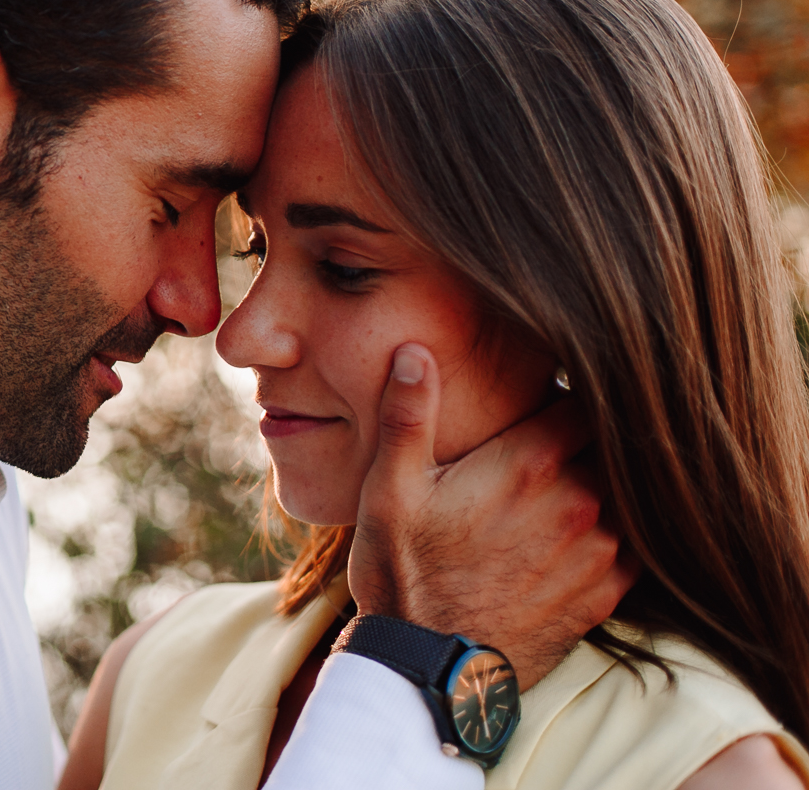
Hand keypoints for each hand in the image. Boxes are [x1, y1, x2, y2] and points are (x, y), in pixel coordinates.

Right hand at [346, 343, 636, 687]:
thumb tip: (415, 352)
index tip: (553, 390)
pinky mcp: (606, 593)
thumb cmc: (404, 573)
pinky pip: (635, 546)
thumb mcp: (389, 488)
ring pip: (628, 495)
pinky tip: (582, 532)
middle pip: (611, 444)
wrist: (431, 670)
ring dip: (606, 484)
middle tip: (555, 436)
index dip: (573, 388)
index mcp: (530, 463)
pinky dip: (618, 532)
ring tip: (569, 484)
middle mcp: (580, 501)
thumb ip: (409, 416)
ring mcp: (600, 551)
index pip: (585, 399)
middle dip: (589, 436)